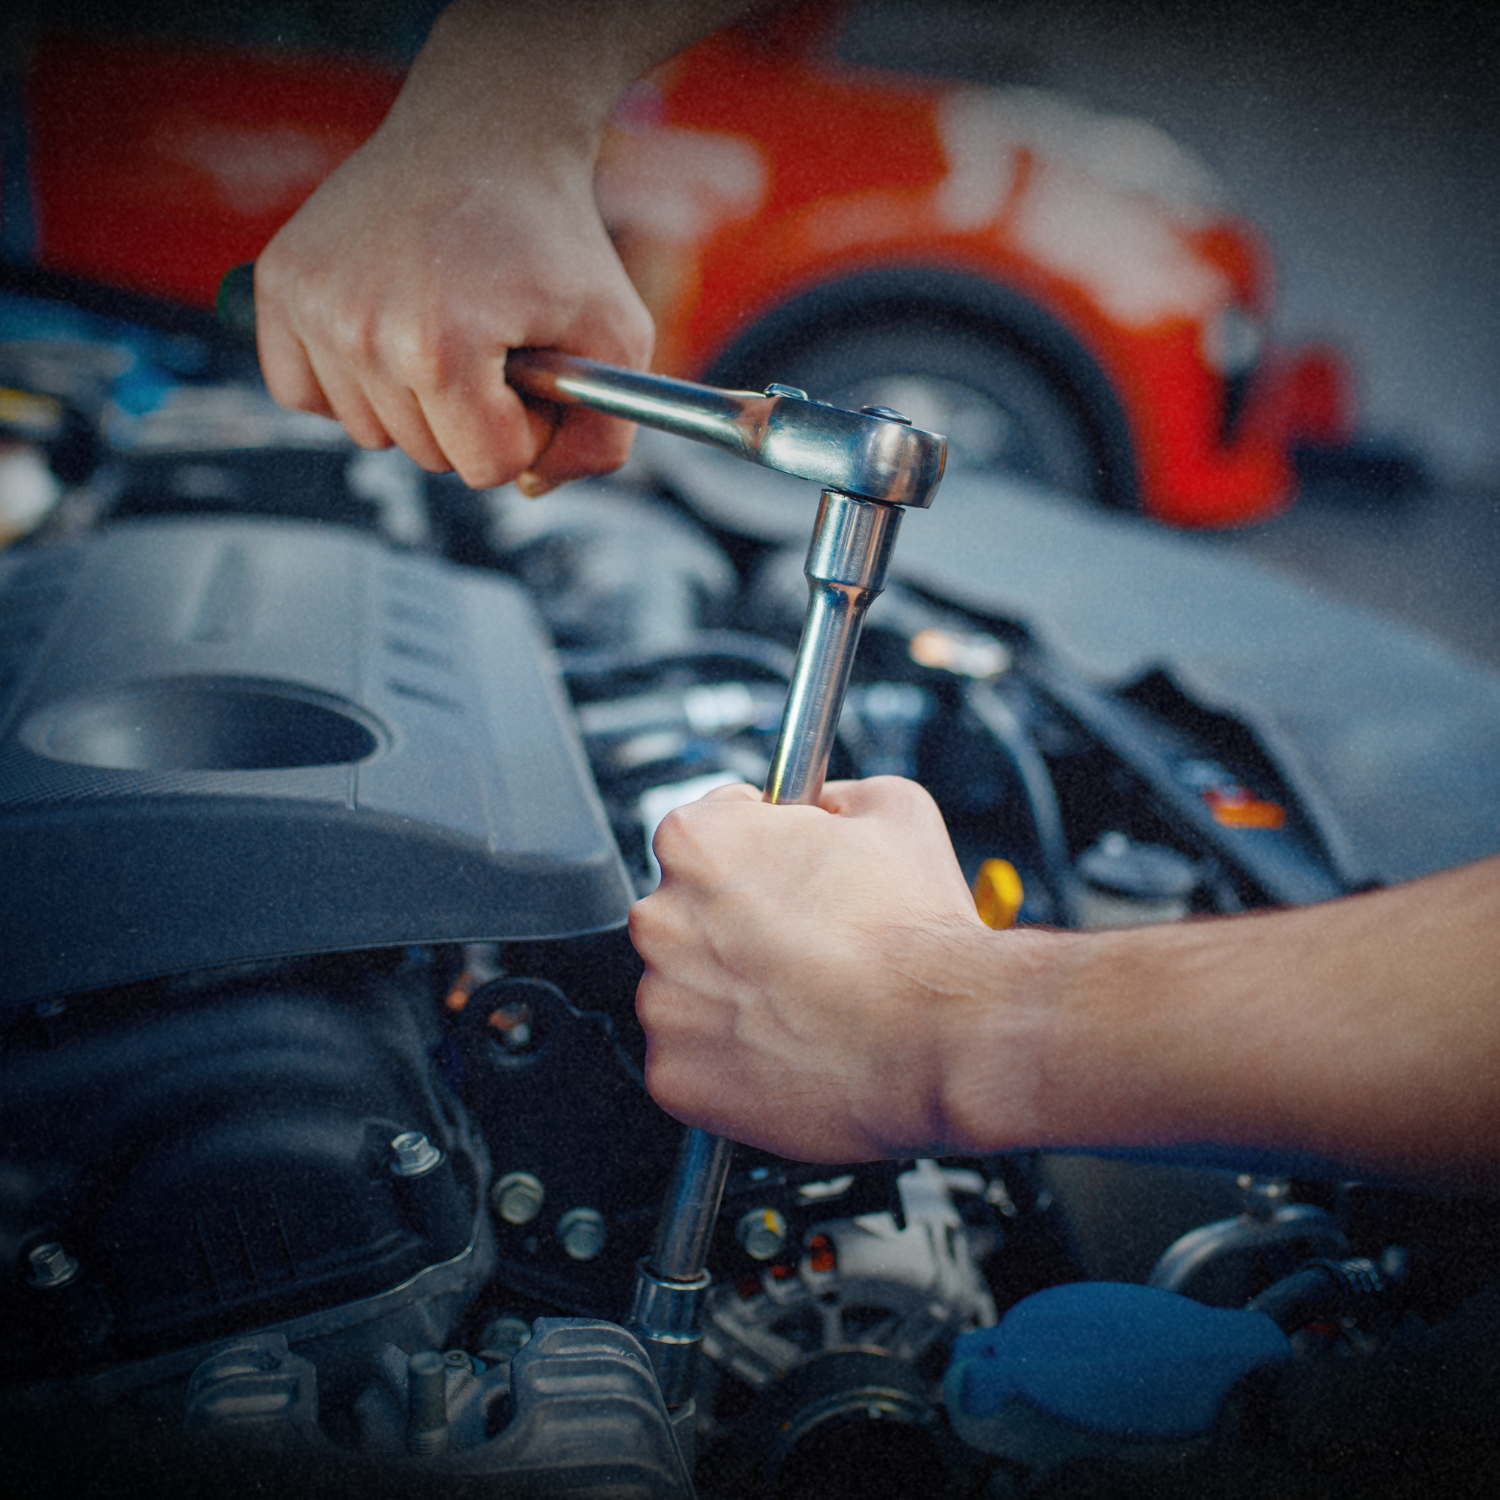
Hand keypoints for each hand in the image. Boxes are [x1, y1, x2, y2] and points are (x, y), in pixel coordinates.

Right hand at [254, 2, 653, 493]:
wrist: (485, 136)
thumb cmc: (555, 236)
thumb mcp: (617, 338)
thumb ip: (600, 441)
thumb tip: (530, 490)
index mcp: (439, 345)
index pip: (488, 468)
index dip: (528, 427)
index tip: (534, 369)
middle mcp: (358, 328)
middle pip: (430, 457)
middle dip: (477, 415)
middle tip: (494, 338)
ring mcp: (309, 306)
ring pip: (373, 434)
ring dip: (417, 401)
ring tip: (445, 323)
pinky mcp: (276, 286)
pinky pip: (305, 396)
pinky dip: (350, 384)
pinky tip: (387, 331)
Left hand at [631, 777, 1036, 1160]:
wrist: (946, 1034)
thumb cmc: (917, 931)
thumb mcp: (893, 808)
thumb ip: (833, 796)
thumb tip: (822, 808)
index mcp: (696, 841)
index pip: (709, 834)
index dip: (760, 854)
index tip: (787, 880)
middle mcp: (661, 918)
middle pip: (688, 915)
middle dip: (737, 928)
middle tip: (803, 948)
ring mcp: (661, 1003)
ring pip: (686, 992)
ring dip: (730, 996)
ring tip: (802, 1002)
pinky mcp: (674, 1075)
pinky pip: (692, 1062)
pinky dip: (730, 1061)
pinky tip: (787, 1047)